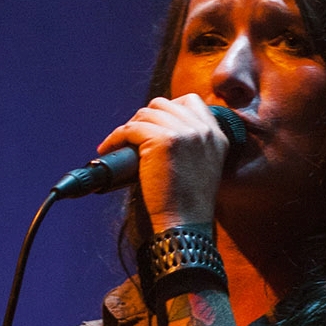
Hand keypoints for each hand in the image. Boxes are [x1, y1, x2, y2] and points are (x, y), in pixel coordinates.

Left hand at [96, 93, 228, 230]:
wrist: (185, 224)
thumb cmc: (187, 204)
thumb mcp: (203, 167)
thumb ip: (192, 145)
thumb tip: (158, 130)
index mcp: (216, 135)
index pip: (190, 102)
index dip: (166, 109)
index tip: (152, 124)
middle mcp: (203, 129)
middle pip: (163, 105)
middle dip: (144, 117)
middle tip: (131, 136)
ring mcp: (184, 132)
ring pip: (145, 114)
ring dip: (128, 127)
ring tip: (118, 144)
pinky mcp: (162, 140)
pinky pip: (130, 129)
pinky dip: (115, 137)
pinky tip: (108, 148)